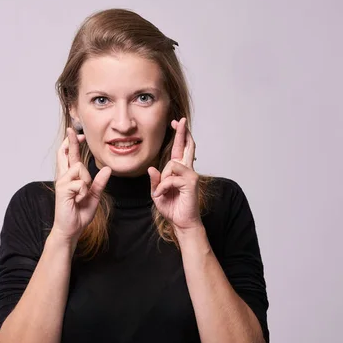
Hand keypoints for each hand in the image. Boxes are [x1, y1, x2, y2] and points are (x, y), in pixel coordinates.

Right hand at [52, 128, 111, 248]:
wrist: (71, 229)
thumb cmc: (79, 213)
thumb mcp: (94, 196)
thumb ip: (99, 182)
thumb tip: (107, 169)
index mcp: (71, 177)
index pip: (70, 156)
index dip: (73, 144)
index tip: (78, 134)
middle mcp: (64, 177)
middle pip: (64, 153)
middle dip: (70, 141)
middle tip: (71, 130)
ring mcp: (62, 182)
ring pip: (80, 168)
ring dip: (86, 182)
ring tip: (81, 195)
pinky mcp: (62, 189)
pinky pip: (80, 183)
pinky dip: (83, 192)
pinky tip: (78, 200)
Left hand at [148, 118, 201, 233]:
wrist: (181, 222)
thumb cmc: (172, 207)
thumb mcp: (157, 192)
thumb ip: (155, 180)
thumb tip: (152, 168)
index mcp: (179, 171)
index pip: (180, 149)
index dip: (179, 135)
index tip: (176, 123)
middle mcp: (187, 170)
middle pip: (187, 146)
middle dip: (182, 133)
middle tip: (181, 120)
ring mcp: (191, 175)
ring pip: (172, 164)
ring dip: (162, 180)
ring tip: (162, 192)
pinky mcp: (191, 182)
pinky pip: (171, 177)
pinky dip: (163, 187)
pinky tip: (162, 195)